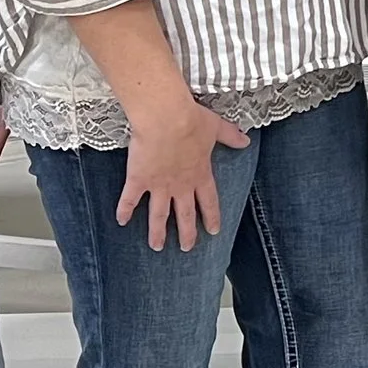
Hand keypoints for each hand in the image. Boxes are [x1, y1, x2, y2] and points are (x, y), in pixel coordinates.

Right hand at [117, 95, 250, 251]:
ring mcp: (159, 185)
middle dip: (187, 233)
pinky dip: (124, 211)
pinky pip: (129, 199)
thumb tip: (246, 140)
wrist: (166, 119)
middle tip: (186, 248)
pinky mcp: (139, 179)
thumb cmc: (192, 121)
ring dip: (158, 232)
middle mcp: (181, 185)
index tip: (213, 231)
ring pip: (158, 214)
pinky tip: (121, 221)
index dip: (212, 217)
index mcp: (200, 174)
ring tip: (157, 246)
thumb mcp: (217, 127)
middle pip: (185, 215)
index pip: (209, 201)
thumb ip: (231, 136)